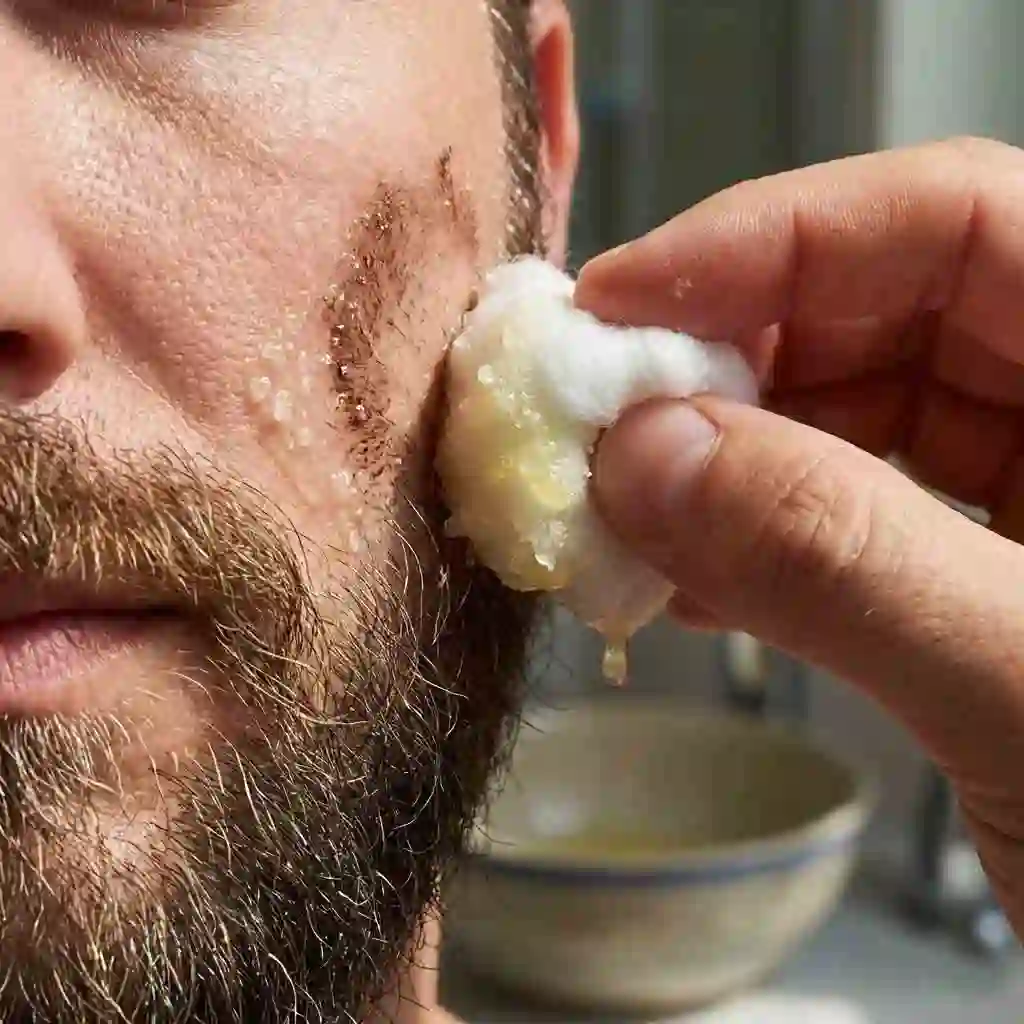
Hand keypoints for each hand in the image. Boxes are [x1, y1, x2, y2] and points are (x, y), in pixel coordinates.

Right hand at [575, 137, 1023, 936]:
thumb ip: (845, 559)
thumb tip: (644, 456)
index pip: (950, 216)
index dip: (768, 238)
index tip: (614, 302)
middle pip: (877, 314)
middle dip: (721, 363)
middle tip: (596, 425)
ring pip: (845, 418)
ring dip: (717, 463)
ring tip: (620, 511)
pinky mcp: (982, 570)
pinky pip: (845, 516)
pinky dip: (753, 541)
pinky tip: (682, 578)